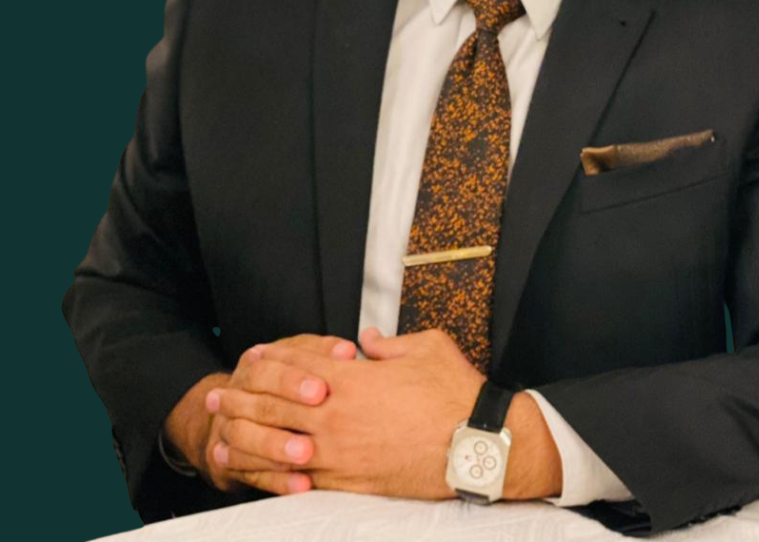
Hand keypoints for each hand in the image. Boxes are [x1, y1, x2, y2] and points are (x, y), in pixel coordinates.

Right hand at [162, 334, 356, 494]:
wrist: (238, 413)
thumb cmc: (282, 382)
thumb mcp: (300, 360)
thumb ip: (322, 353)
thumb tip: (346, 352)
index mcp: (253, 365)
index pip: (267, 368)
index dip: (292, 380)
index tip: (321, 390)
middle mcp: (236, 395)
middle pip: (256, 404)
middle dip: (286, 414)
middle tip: (316, 419)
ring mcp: (228, 430)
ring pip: (246, 439)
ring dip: (276, 448)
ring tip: (306, 454)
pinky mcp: (231, 464)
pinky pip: (251, 474)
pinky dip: (277, 480)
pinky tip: (302, 483)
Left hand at [214, 328, 484, 497]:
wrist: (476, 444)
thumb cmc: (454, 393)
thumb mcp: (426, 348)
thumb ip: (391, 343)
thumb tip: (370, 340)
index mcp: (352, 379)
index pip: (295, 367)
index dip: (268, 361)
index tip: (249, 358)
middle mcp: (337, 417)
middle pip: (275, 407)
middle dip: (241, 400)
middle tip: (218, 397)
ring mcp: (340, 454)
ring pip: (278, 448)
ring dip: (245, 440)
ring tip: (221, 438)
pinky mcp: (351, 483)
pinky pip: (300, 480)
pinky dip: (271, 476)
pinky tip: (258, 474)